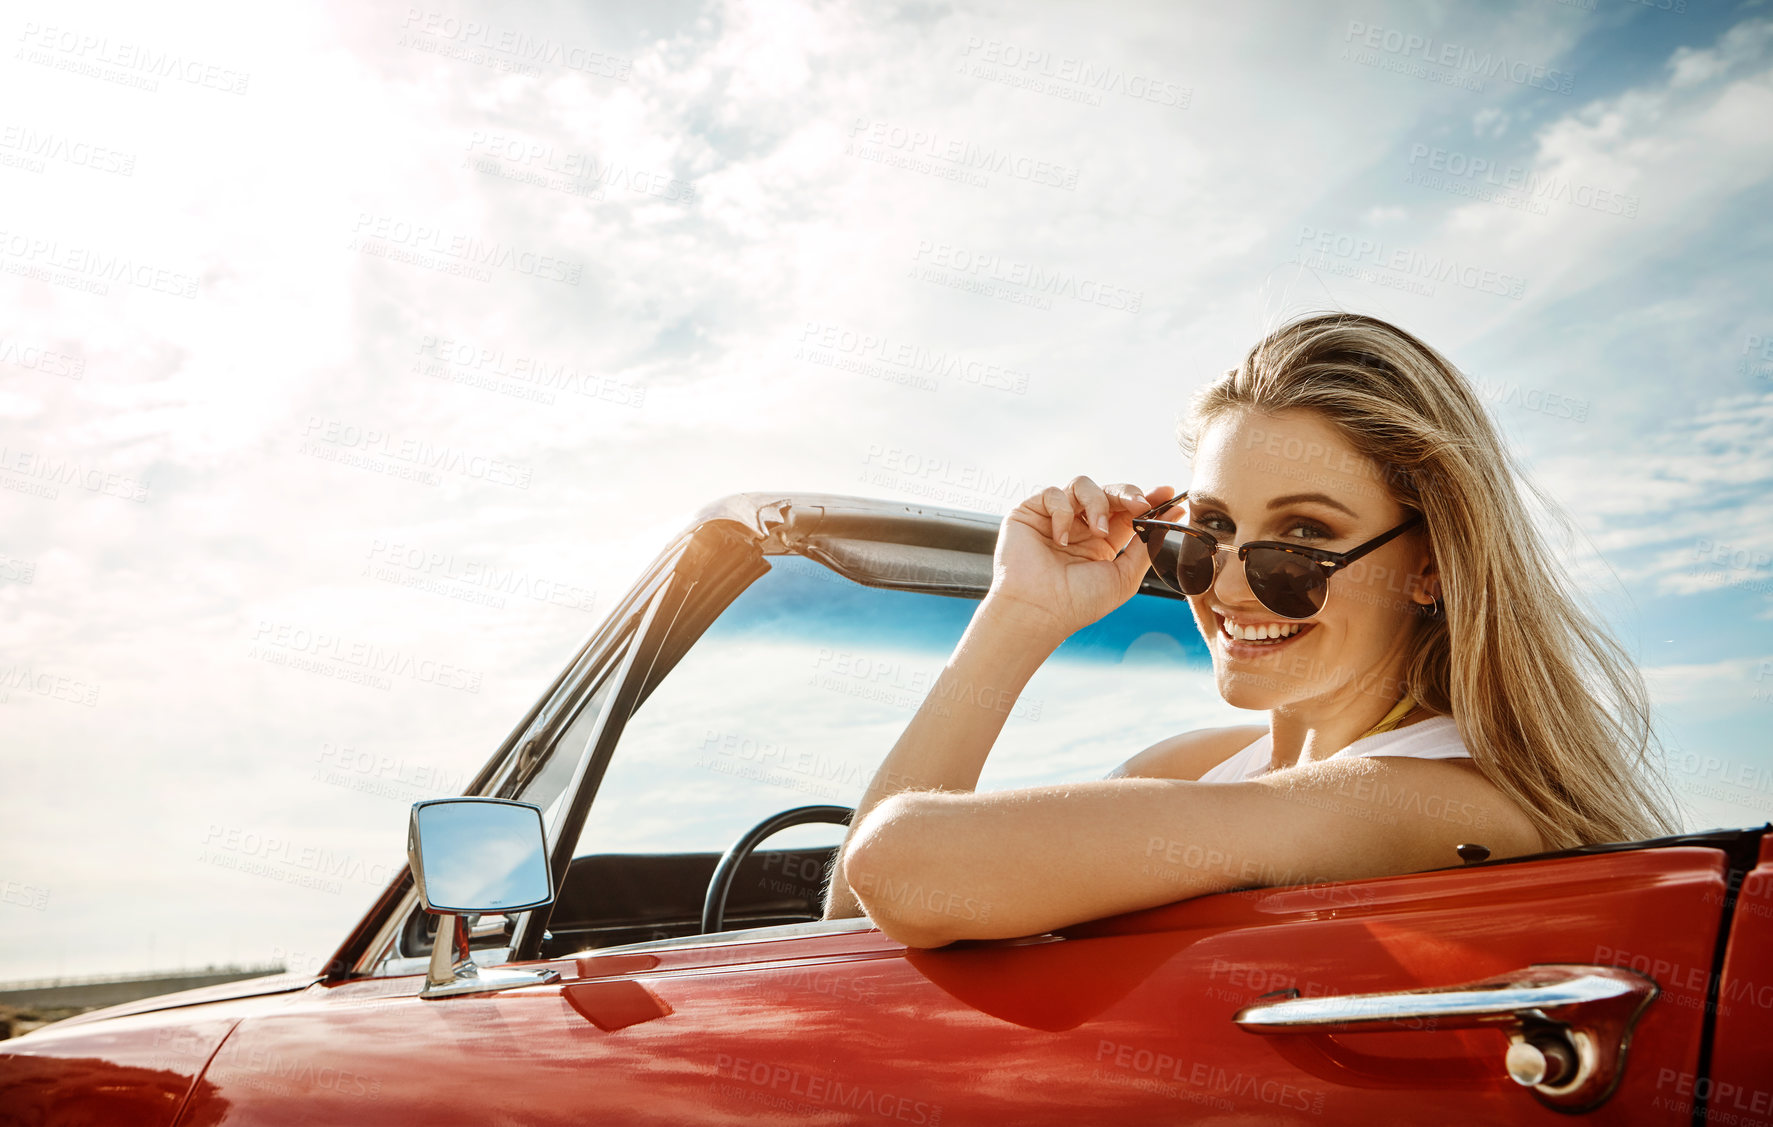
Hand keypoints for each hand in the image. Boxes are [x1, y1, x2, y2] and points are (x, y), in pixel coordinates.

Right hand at [983, 476, 1177, 643]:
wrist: (1038, 611)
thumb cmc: (1078, 602)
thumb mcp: (1124, 577)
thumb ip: (1146, 547)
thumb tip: (1172, 517)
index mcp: (1102, 542)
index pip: (1127, 511)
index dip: (1148, 499)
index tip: (1168, 493)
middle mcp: (1079, 526)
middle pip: (1109, 492)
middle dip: (1127, 494)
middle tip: (1140, 505)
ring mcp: (1056, 517)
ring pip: (1083, 484)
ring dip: (1097, 504)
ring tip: (1097, 531)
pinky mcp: (1030, 512)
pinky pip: (1053, 493)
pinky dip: (1062, 512)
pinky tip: (1061, 539)